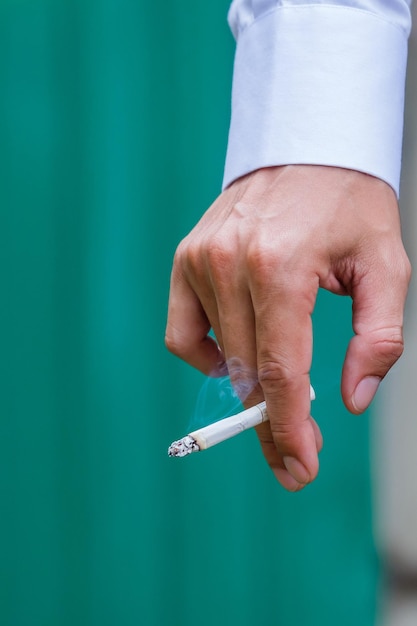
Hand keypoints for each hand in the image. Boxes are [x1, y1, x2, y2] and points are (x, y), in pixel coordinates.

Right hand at [165, 165, 410, 490]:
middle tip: (296, 462)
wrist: (306, 148)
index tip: (301, 468)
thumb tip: (351, 401)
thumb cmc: (351, 207)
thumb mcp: (387, 266)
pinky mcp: (186, 260)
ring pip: (217, 360)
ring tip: (281, 402)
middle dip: (272, 428)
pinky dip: (206, 358)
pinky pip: (182, 333)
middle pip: (246, 376)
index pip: (280, 371)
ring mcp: (201, 261)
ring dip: (248, 394)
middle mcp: (231, 264)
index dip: (290, 428)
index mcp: (283, 267)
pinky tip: (236, 357)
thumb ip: (378, 337)